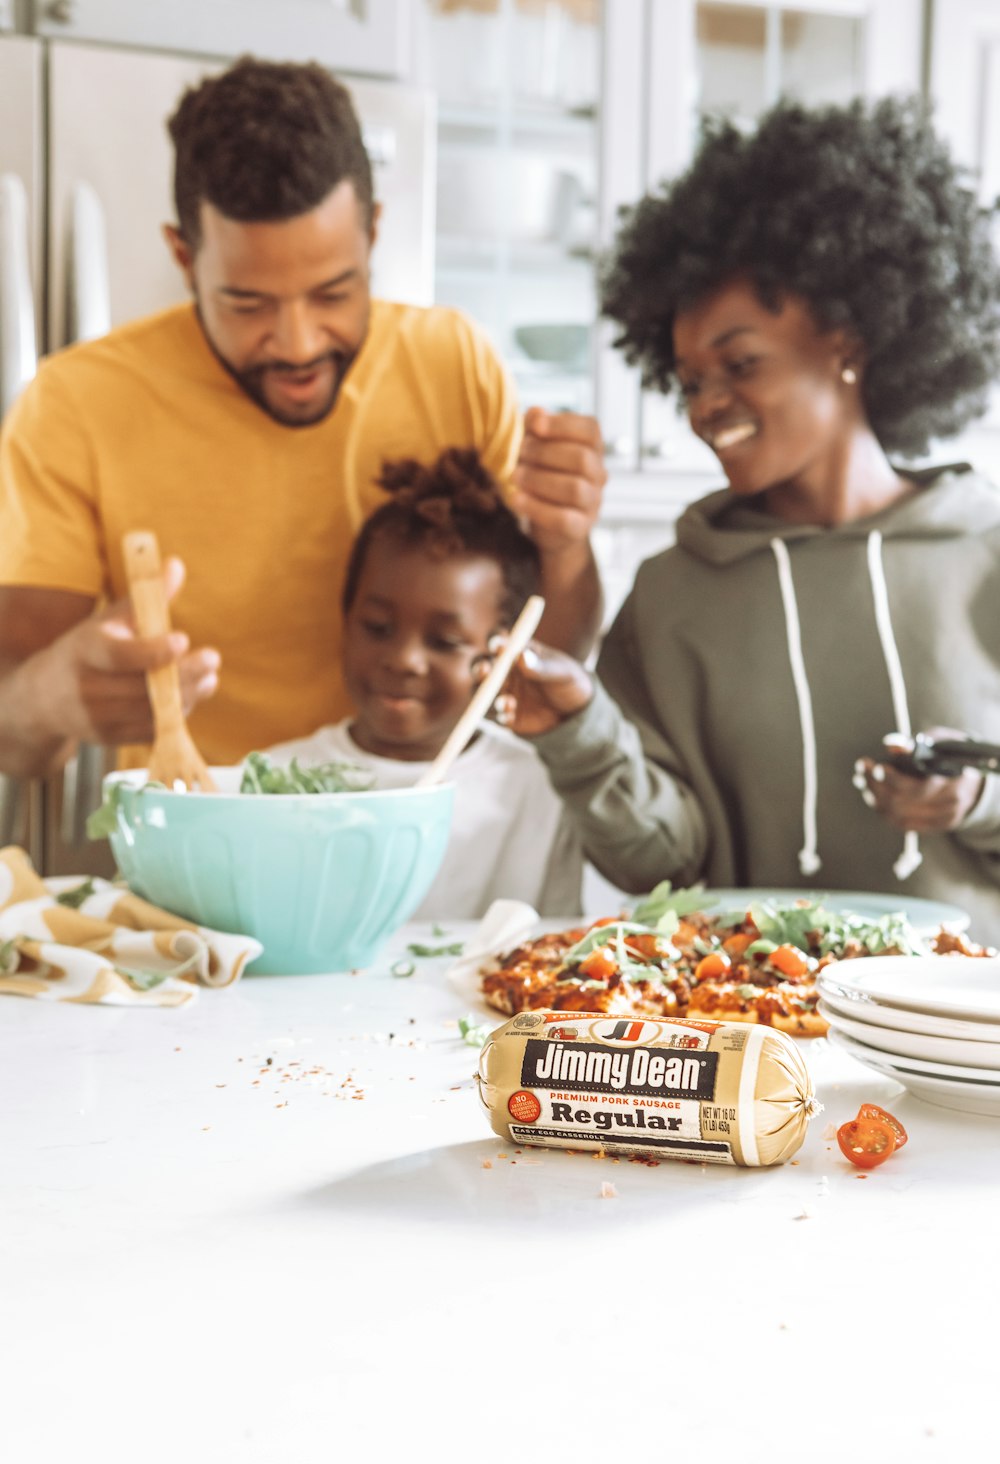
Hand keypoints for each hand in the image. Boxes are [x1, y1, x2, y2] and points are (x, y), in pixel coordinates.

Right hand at [34, 558, 220, 746]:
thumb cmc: (86, 649)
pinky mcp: (110, 738)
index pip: (119, 655)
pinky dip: (176, 713)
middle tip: (212, 659)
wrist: (44, 697)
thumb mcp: (109, 619)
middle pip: (143, 686)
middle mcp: (88, 688)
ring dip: (188, 694)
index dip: (153, 651)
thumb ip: (145, 596)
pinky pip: (151, 729)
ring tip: (209, 677)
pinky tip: (191, 694)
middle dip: (184, 674)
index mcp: (85, 651)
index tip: (183, 639)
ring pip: (152, 711)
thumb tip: (176, 565)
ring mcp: (98, 718)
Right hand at [479, 637, 592, 737]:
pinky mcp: (506, 716)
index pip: (499, 643)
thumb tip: (521, 655)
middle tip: (485, 669)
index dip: (495, 642)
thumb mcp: (562, 672)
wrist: (575, 712)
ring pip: (482, 693)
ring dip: (488, 696)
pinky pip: (495, 716)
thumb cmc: (569, 681)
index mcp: (516, 653)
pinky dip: (500, 715)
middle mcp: (504, 672)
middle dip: (480, 668)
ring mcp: (503, 694)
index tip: (498, 646)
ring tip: (508, 702)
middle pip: (481, 666)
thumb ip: (542, 666)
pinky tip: (511, 716)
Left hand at [511, 407, 606, 557]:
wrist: (549, 525)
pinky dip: (536, 507)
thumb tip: (536, 412)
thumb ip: (535, 428)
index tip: (535, 426)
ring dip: (539, 480)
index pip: (590, 430)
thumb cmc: (543, 476)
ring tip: (515, 476)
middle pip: (582, 459)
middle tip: (520, 454)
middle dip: (545, 453)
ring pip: (575, 489)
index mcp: (592, 449)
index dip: (563, 425)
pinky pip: (563, 519)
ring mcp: (593, 503)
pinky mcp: (580, 528)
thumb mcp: (536, 448)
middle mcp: (599, 475)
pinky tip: (516, 499)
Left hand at [853, 728, 983, 833]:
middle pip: (902, 801)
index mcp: (953, 779)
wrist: (975, 781)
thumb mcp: (939, 741)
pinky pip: (903, 824)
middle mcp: (950, 802)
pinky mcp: (938, 826)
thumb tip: (890, 744)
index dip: (891, 778)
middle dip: (876, 784)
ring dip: (875, 797)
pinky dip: (884, 810)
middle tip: (862, 768)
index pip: (917, 787)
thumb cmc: (952, 756)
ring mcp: (944, 817)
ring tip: (863, 781)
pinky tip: (874, 796)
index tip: (874, 766)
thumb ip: (915, 744)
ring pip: (898, 814)